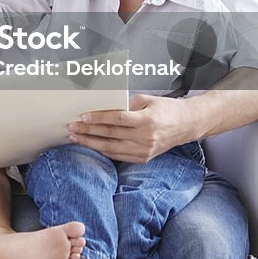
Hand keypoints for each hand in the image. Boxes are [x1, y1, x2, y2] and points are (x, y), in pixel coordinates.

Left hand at [66, 94, 198, 162]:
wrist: (186, 125)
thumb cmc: (165, 109)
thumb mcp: (147, 100)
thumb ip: (126, 105)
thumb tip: (103, 108)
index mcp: (146, 120)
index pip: (117, 119)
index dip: (98, 118)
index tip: (83, 117)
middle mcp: (145, 138)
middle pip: (110, 134)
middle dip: (88, 131)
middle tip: (71, 127)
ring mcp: (144, 150)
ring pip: (111, 148)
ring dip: (91, 143)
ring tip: (75, 138)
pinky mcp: (143, 158)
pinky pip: (118, 156)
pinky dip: (103, 151)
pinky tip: (91, 146)